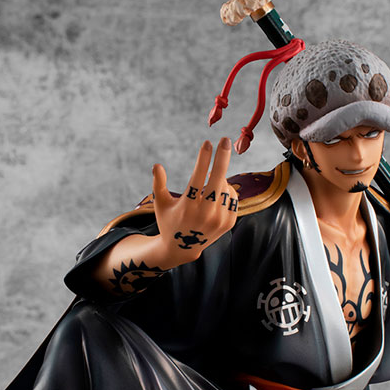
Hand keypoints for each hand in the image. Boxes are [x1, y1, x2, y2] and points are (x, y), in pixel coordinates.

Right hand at [152, 137, 237, 266]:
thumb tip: (157, 165)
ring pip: (225, 187)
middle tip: (225, 140)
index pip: (198, 178)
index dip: (203, 159)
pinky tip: (217, 193)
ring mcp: (218, 219)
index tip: (207, 142)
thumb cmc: (168, 221)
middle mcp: (204, 214)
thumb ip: (158, 184)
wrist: (183, 249)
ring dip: (219, 179)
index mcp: (187, 206)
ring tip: (210, 181)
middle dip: (222, 157)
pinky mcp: (228, 223)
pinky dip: (226, 190)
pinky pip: (233, 197)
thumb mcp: (160, 204)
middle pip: (217, 180)